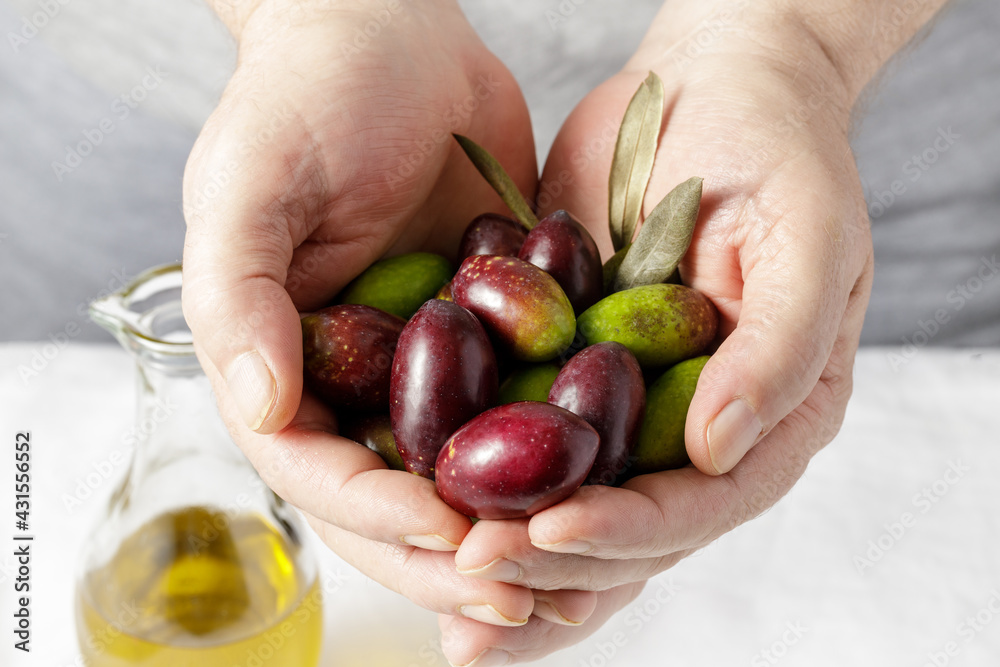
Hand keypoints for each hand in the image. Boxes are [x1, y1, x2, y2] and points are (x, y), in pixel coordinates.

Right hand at [181, 0, 557, 629]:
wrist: (390, 35)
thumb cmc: (304, 96)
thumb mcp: (248, 183)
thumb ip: (236, 295)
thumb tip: (257, 406)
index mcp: (282, 365)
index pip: (316, 472)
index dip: (376, 516)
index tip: (449, 533)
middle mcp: (351, 382)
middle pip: (393, 501)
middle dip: (454, 559)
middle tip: (526, 598)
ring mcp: (423, 368)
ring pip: (463, 478)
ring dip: (515, 535)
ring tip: (578, 580)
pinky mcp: (491, 337)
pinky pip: (521, 414)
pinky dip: (557, 462)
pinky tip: (608, 492)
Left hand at [436, 8, 877, 663]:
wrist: (713, 85)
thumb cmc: (782, 152)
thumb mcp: (808, 242)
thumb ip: (778, 353)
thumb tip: (720, 451)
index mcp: (768, 417)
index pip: (700, 505)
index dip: (626, 530)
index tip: (550, 531)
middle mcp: (696, 430)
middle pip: (628, 532)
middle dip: (551, 560)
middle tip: (471, 571)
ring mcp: (629, 406)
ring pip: (571, 504)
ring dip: (510, 552)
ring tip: (442, 590)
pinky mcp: (567, 368)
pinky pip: (524, 438)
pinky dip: (479, 478)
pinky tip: (422, 512)